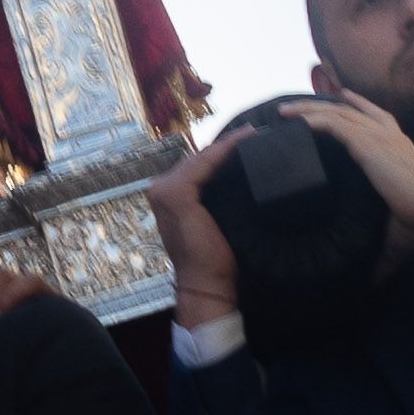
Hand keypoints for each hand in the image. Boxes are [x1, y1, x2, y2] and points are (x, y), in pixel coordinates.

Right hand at [159, 120, 244, 327]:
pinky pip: (205, 164)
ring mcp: (164, 190)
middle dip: (225, 146)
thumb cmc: (213, 259)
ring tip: (253, 132)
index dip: (222, 152)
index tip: (248, 139)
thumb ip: (215, 196)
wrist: (205, 283)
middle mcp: (159, 189)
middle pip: (198, 160)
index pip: (196, 166)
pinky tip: (245, 140)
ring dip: (228, 144)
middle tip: (254, 132)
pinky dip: (226, 150)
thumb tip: (239, 173)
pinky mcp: (175, 194)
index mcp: (167, 195)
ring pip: (202, 158)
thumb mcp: (214, 219)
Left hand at [295, 83, 413, 234]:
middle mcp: (388, 133)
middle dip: (320, 104)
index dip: (359, 102)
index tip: (343, 94)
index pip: (376, 114)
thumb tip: (374, 270)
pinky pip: (333, 124)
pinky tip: (296, 123)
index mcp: (399, 142)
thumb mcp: (397, 208)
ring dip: (308, 110)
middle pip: (348, 109)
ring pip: (336, 112)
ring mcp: (377, 134)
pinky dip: (312, 121)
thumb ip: (383, 219)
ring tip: (285, 112)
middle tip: (297, 106)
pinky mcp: (366, 143)